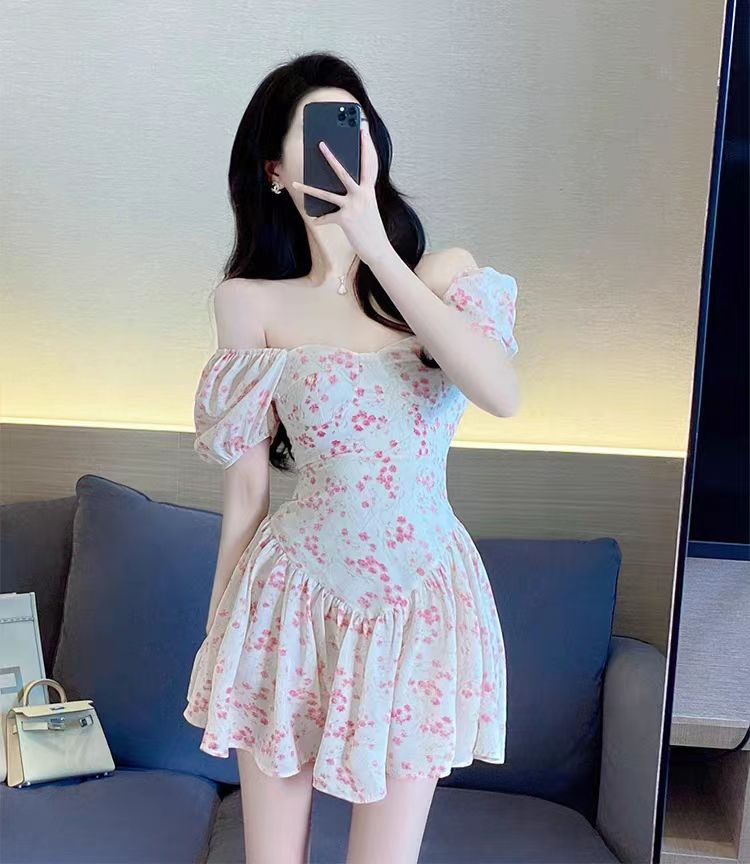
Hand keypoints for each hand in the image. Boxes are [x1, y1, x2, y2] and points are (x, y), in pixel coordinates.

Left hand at [291, 129, 391, 266]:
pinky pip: (327, 217)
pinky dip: (320, 219)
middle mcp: (362, 195)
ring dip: (310, 188)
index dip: (367, 146)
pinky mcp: (345, 220)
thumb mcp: (368, 207)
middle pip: (345, 172)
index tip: (363, 130)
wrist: (378, 248)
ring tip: (296, 181)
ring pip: (327, 194)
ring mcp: (353, 207)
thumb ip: (358, 195)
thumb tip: (342, 187)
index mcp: (370, 190)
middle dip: (332, 157)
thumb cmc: (372, 227)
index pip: (370, 163)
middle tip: (321, 143)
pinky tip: (314, 219)